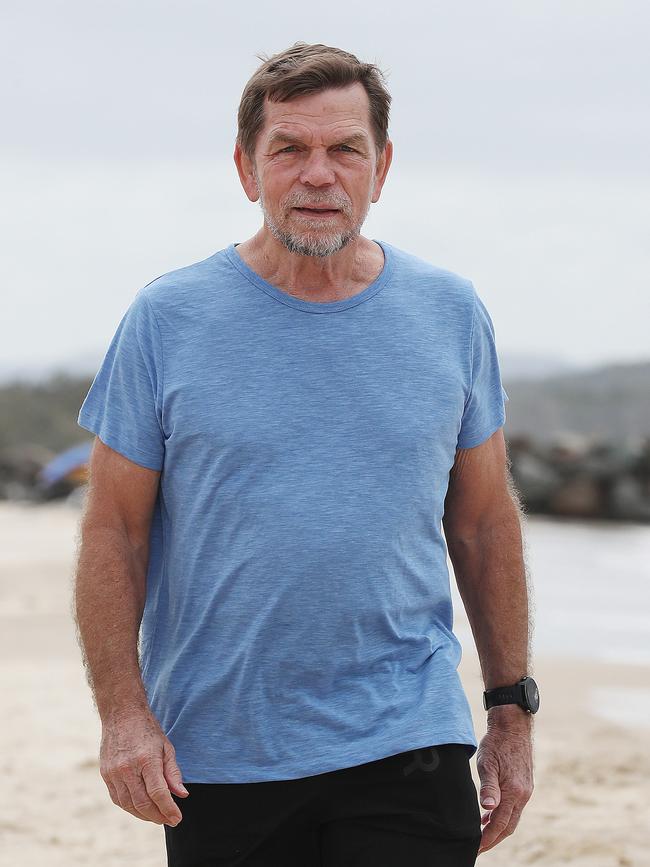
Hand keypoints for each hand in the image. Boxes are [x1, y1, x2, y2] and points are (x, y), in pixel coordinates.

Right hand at [99, 707, 189, 825]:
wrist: (121, 714)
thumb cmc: (148, 730)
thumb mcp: (166, 747)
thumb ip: (173, 772)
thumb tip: (182, 795)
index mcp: (146, 759)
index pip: (158, 793)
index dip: (169, 809)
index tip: (177, 818)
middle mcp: (128, 768)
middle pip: (143, 803)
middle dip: (158, 816)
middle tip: (169, 820)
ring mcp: (114, 772)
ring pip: (129, 805)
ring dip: (144, 815)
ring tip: (157, 817)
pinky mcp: (105, 775)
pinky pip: (118, 799)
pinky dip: (130, 807)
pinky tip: (141, 808)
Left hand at [476, 708, 533, 854]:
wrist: (513, 725)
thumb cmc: (496, 742)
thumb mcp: (487, 763)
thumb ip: (488, 787)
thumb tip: (487, 808)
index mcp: (514, 792)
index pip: (500, 824)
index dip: (488, 838)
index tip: (476, 847)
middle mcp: (523, 794)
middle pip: (509, 826)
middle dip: (494, 838)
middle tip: (478, 846)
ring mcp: (526, 789)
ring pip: (513, 817)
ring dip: (498, 827)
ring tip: (482, 833)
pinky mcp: (525, 784)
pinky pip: (515, 806)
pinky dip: (503, 814)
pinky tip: (490, 812)